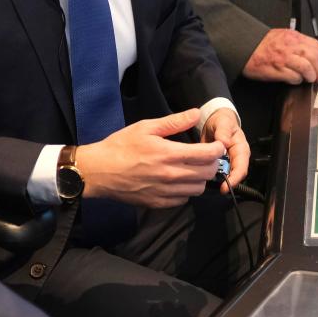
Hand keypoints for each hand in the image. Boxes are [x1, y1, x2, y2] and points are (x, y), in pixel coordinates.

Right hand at [76, 109, 223, 208]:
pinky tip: (175, 180)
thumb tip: (196, 113)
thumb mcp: (145, 127)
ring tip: (190, 168)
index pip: (207, 155)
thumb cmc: (120, 146)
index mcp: (169, 154)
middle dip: (211, 163)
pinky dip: (185, 189)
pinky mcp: (160, 203)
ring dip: (199, 178)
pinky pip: (183, 199)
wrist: (99, 171)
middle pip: (207, 173)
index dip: (218, 149)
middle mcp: (172, 176)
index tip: (217, 145)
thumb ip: (174, 122)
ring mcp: (166, 192)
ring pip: (198, 189)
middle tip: (204, 155)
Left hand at [201, 108, 249, 193]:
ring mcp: (229, 161)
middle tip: (220, 190)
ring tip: (210, 184)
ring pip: (227, 174)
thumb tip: (224, 142)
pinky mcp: (221, 162)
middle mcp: (237, 157)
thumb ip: (223, 131)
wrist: (216, 120)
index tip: (226, 186)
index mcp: (241, 148)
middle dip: (229, 183)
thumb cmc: (222, 121)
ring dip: (221, 180)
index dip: (235, 178)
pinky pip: (219, 171)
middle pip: (236, 174)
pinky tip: (204, 177)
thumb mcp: (222, 122)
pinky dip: (213, 175)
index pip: (241, 167)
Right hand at [243, 28, 317, 83]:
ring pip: (308, 68)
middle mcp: (290, 45)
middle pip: (316, 58)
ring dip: (312, 76)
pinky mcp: (277, 69)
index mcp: (293, 36)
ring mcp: (283, 57)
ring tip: (310, 79)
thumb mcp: (282, 37)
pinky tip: (295, 79)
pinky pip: (294, 77)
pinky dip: (298, 80)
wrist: (243, 47)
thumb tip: (314, 57)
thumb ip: (298, 44)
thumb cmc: (262, 45)